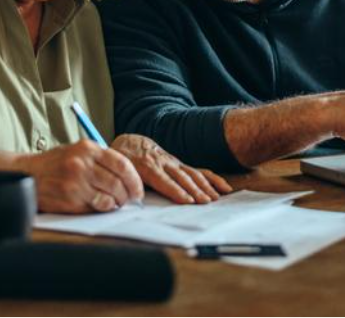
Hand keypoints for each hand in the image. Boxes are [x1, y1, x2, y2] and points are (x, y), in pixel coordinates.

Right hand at [18, 140, 143, 213]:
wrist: (27, 173)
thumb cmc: (57, 163)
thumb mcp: (79, 152)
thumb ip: (101, 160)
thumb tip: (129, 177)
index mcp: (88, 148)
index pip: (122, 163)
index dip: (134, 179)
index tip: (138, 189)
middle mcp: (82, 163)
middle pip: (117, 182)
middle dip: (127, 195)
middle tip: (129, 200)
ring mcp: (75, 182)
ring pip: (109, 197)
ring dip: (116, 203)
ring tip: (114, 203)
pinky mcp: (69, 199)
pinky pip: (95, 207)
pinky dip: (102, 208)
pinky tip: (99, 205)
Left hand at [111, 134, 232, 203]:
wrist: (131, 142)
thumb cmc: (124, 158)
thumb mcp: (120, 167)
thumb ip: (128, 181)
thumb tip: (134, 197)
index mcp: (147, 166)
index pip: (163, 180)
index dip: (176, 190)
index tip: (187, 201)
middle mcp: (163, 163)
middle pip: (181, 178)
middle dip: (194, 190)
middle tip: (206, 202)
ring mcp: (174, 163)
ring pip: (192, 174)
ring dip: (204, 186)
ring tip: (215, 198)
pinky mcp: (180, 164)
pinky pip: (198, 171)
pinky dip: (212, 178)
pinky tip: (223, 187)